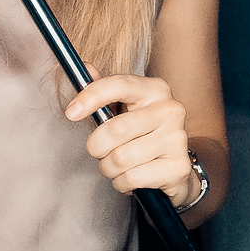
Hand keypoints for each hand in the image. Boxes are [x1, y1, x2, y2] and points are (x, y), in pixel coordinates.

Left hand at [66, 74, 196, 205]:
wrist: (173, 168)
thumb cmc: (142, 135)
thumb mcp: (123, 109)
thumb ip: (104, 89)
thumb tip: (85, 68)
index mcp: (155, 89)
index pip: (118, 85)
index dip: (90, 97)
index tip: (71, 112)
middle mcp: (170, 110)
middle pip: (115, 129)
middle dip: (96, 146)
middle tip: (99, 151)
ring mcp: (177, 138)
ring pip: (121, 158)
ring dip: (108, 167)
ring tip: (117, 165)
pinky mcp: (178, 166)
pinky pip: (132, 178)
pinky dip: (122, 182)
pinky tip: (131, 176)